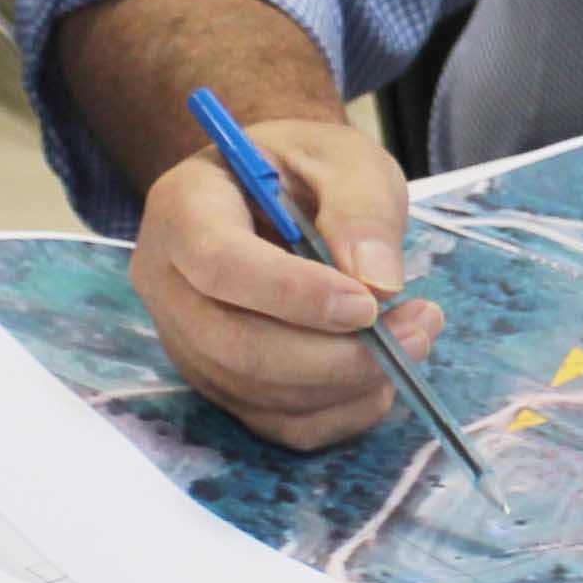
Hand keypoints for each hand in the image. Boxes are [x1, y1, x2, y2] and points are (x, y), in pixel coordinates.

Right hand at [129, 115, 445, 450]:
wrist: (276, 193)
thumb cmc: (305, 167)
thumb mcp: (345, 158)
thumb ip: (361, 210)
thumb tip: (378, 283)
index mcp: (182, 207)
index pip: (219, 264)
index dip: (292, 294)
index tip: (368, 304)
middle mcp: (166, 281)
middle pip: (235, 347)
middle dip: (334, 356)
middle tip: (416, 329)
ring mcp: (185, 340)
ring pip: (257, 394)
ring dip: (346, 384)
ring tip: (414, 339)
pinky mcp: (217, 381)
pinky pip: (272, 423)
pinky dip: (336, 414)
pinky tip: (379, 379)